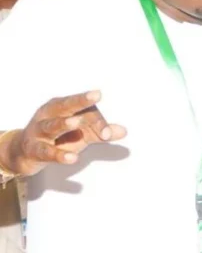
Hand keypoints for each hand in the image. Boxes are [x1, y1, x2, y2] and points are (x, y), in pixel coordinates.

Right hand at [0, 91, 126, 176]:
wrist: (26, 154)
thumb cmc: (59, 139)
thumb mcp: (82, 135)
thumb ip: (101, 132)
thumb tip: (124, 131)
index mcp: (62, 108)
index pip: (84, 109)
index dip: (99, 120)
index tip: (108, 133)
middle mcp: (49, 115)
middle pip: (67, 106)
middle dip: (81, 101)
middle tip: (96, 95)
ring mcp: (39, 131)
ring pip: (52, 125)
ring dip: (64, 123)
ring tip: (76, 123)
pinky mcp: (33, 149)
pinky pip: (46, 151)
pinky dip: (59, 154)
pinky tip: (73, 157)